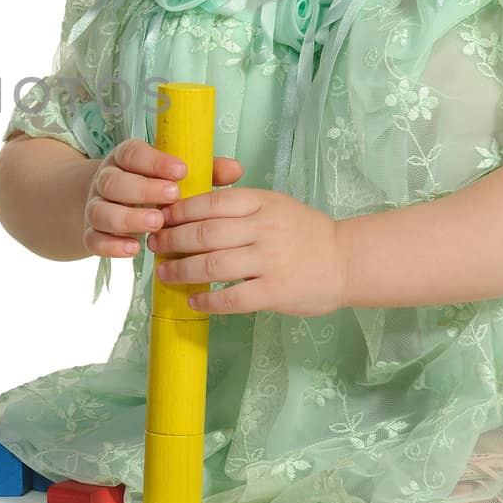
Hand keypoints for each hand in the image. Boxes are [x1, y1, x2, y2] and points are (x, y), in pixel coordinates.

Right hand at [82, 138, 244, 259]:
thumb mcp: (173, 176)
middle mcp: (106, 180)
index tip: (181, 171)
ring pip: (101, 211)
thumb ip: (203, 172)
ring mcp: (95, 207)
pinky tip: (134, 250)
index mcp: (125, 160)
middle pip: (113, 181)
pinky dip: (111, 246)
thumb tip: (236, 170)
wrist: (107, 204)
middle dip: (142, 190)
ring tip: (156, 225)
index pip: (132, 153)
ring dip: (127, 218)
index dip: (154, 161)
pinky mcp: (90, 234)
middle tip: (172, 198)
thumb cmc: (151, 188)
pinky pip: (93, 240)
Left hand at [148, 185, 351, 316]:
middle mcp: (264, 229)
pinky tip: (194, 300)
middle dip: (172, 240)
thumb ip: (240, 206)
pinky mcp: (275, 291)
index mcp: (262, 203)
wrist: (348, 260)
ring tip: (164, 274)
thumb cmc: (305, 232)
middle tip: (155, 246)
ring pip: (212, 264)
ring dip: (181, 270)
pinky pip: (232, 298)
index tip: (161, 218)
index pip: (211, 202)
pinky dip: (208, 300)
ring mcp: (270, 261)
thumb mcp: (275, 205)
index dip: (179, 211)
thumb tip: (190, 210)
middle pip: (205, 232)